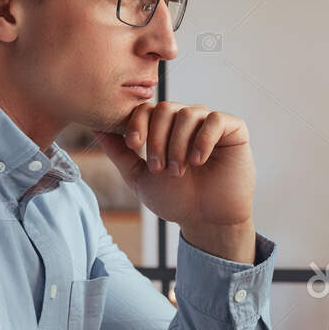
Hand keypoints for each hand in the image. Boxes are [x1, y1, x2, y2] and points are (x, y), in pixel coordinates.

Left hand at [93, 101, 254, 261]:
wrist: (206, 220)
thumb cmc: (176, 200)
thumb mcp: (139, 177)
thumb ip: (119, 152)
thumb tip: (95, 127)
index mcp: (165, 129)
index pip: (147, 109)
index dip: (138, 123)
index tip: (134, 146)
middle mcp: (187, 122)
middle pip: (166, 109)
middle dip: (158, 138)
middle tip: (159, 168)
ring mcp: (210, 124)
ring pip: (188, 113)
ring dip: (178, 144)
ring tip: (179, 170)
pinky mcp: (234, 130)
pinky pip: (215, 120)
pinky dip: (203, 139)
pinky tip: (198, 161)